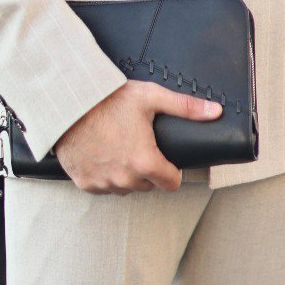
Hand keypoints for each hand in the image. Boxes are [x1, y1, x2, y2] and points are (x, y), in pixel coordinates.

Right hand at [53, 80, 222, 194]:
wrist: (68, 104)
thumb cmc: (108, 99)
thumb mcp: (150, 97)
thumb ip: (185, 107)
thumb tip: (215, 112)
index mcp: (146, 162)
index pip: (172, 183)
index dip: (172, 170)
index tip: (165, 158)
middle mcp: (126, 179)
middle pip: (148, 184)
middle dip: (147, 169)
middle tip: (138, 143)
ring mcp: (104, 183)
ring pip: (125, 186)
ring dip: (126, 173)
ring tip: (118, 146)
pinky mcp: (84, 183)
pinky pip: (102, 186)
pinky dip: (104, 174)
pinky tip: (102, 153)